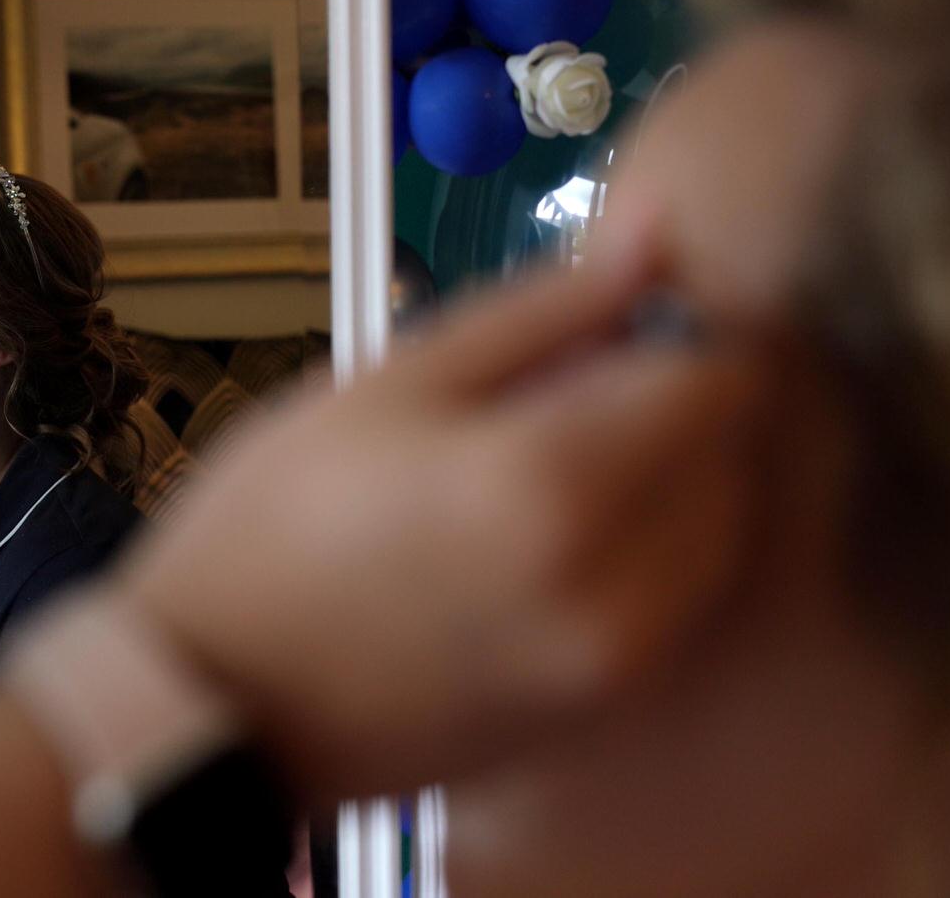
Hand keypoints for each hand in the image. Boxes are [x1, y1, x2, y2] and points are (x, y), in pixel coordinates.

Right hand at [118, 234, 769, 800]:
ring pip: (720, 541)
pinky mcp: (601, 719)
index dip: (679, 335)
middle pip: (733, 461)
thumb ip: (543, 308)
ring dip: (673, 489)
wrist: (215, 702)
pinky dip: (650, 562)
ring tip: (555, 478)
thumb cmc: (277, 520)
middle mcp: (615, 586)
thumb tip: (661, 229)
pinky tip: (550, 551)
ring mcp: (615, 670)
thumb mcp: (392, 382)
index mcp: (555, 481)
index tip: (617, 330)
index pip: (720, 379)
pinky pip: (679, 612)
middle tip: (570, 403)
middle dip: (678, 414)